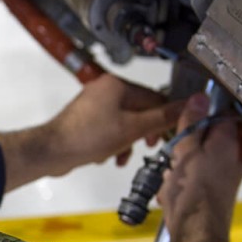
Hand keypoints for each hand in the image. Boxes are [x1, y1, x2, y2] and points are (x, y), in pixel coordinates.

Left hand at [0, 74, 184, 191]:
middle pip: (139, 110)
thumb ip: (162, 117)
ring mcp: (93, 104)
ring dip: (127, 141)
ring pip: (124, 122)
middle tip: (146, 147)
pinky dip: (113, 143)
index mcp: (117, 85)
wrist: (52, 151)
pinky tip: (109, 157)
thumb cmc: (89, 137)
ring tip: (122, 156)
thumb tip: (190, 104)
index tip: (170, 134)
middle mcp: (105, 89)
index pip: (154, 97)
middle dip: (143, 132)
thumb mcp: (132, 129)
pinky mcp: (85, 119)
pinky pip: (109, 129)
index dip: (165, 117)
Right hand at [157, 93, 241, 241]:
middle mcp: (232, 158)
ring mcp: (224, 177)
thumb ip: (192, 124)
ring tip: (170, 177)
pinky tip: (171, 192)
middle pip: (206, 140)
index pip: (220, 116)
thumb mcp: (186, 151)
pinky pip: (195, 180)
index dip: (200, 115)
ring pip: (197, 161)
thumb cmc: (192, 192)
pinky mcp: (214, 194)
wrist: (196, 233)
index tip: (183, 120)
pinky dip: (182, 184)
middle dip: (185, 145)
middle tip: (172, 153)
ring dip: (180, 166)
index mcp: (228, 143)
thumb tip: (200, 97)